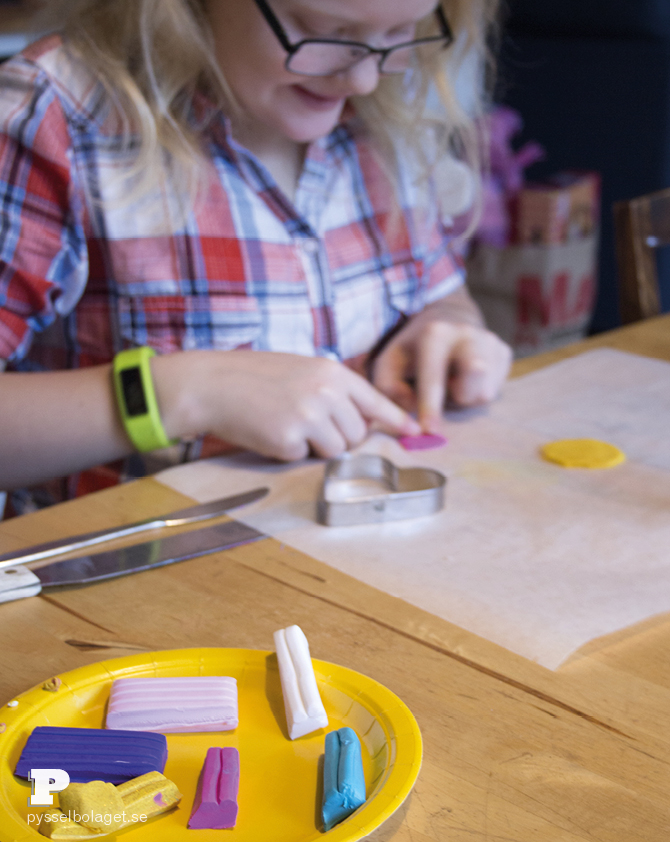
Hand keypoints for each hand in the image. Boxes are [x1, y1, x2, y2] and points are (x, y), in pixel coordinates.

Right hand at [155, 350, 420, 461]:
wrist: (212, 384)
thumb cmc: (254, 377)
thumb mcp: (301, 369)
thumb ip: (333, 389)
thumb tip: (363, 418)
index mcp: (331, 372)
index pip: (375, 401)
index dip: (396, 420)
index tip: (413, 432)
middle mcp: (326, 392)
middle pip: (358, 435)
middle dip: (340, 439)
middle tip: (310, 427)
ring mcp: (310, 416)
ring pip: (337, 451)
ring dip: (318, 448)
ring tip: (289, 426)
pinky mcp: (290, 439)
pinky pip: (305, 458)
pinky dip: (290, 452)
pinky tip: (271, 431)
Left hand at [370, 290, 511, 431]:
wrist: (448, 319)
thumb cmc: (413, 349)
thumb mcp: (389, 362)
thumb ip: (389, 388)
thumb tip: (410, 407)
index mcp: (436, 334)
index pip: (434, 375)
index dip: (430, 405)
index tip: (429, 430)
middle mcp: (468, 334)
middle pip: (474, 382)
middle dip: (459, 397)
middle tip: (445, 389)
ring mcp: (491, 342)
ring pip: (484, 393)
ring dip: (464, 397)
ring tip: (452, 379)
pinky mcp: (505, 352)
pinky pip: (495, 390)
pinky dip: (477, 391)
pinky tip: (466, 376)